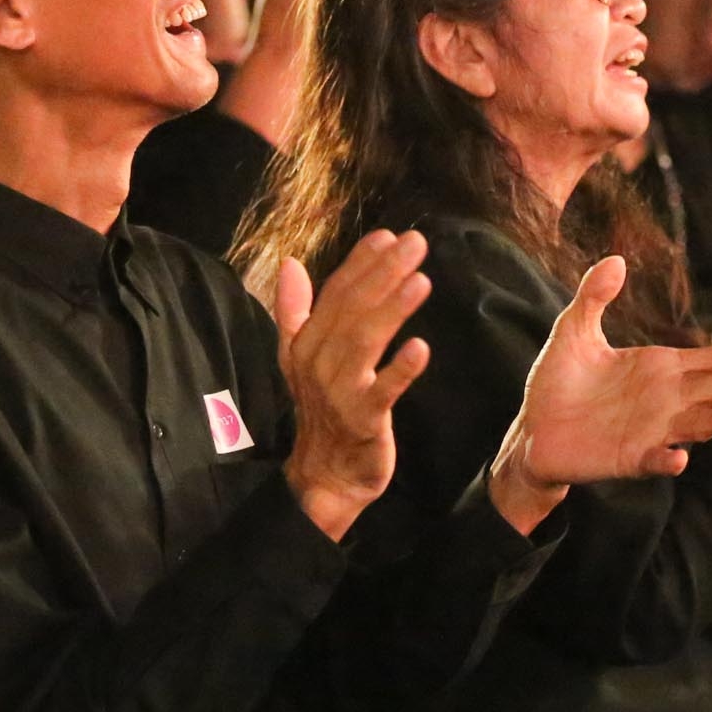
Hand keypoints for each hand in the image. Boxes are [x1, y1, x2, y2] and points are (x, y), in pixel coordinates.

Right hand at [274, 232, 432, 539]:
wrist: (324, 476)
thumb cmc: (322, 409)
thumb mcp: (300, 356)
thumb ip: (294, 309)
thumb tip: (290, 263)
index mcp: (306, 343)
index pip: (335, 293)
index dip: (361, 263)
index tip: (388, 235)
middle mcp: (319, 363)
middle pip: (353, 311)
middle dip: (384, 274)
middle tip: (416, 243)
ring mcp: (339, 393)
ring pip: (365, 343)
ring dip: (392, 310)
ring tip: (421, 281)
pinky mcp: (363, 421)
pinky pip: (382, 393)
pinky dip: (400, 370)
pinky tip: (421, 348)